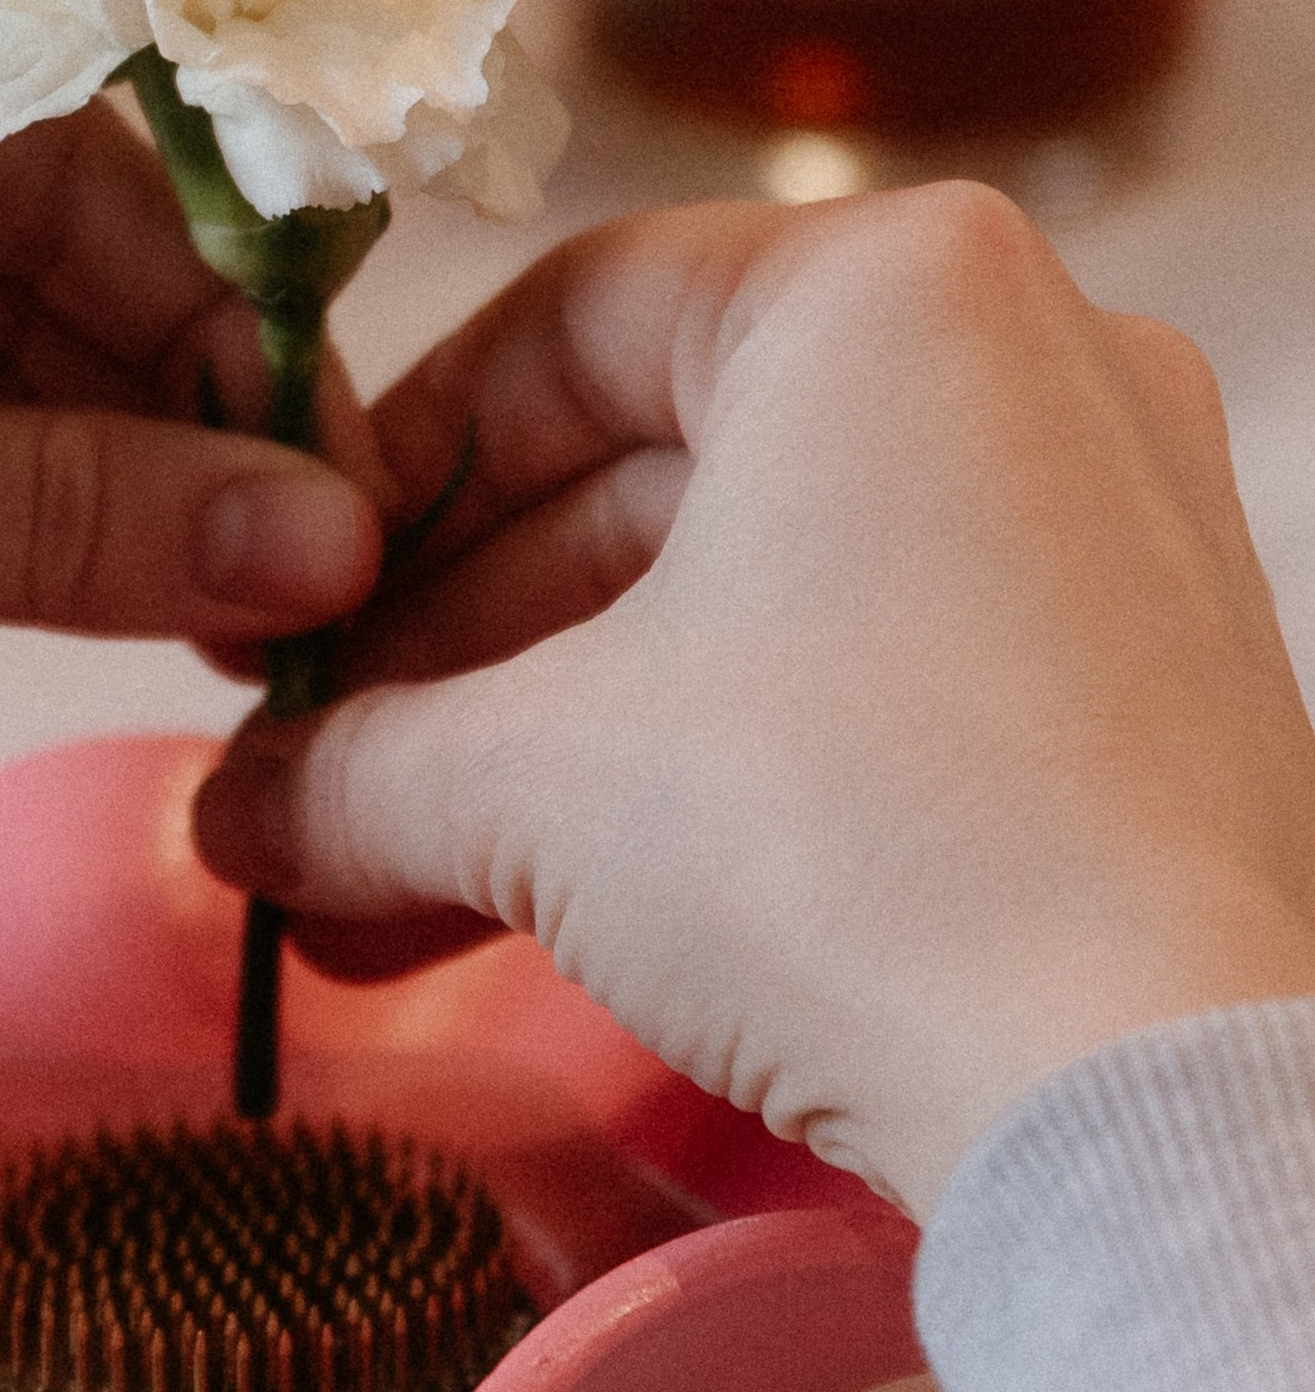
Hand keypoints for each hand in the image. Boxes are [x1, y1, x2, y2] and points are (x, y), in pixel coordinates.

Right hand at [194, 187, 1314, 1216]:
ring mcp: (1115, 519)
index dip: (394, 466)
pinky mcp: (1155, 683)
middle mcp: (1030, 353)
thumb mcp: (531, 779)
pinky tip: (555, 911)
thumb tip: (235, 813)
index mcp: (888, 282)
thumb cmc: (840, 849)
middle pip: (659, 472)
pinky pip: (876, 674)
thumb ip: (350, 762)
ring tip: (391, 892)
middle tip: (317, 778)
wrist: (1147, 1109)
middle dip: (459, 655)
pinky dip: (714, 770)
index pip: (566, 320)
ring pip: (758, 596)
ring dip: (556, 743)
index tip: (295, 593)